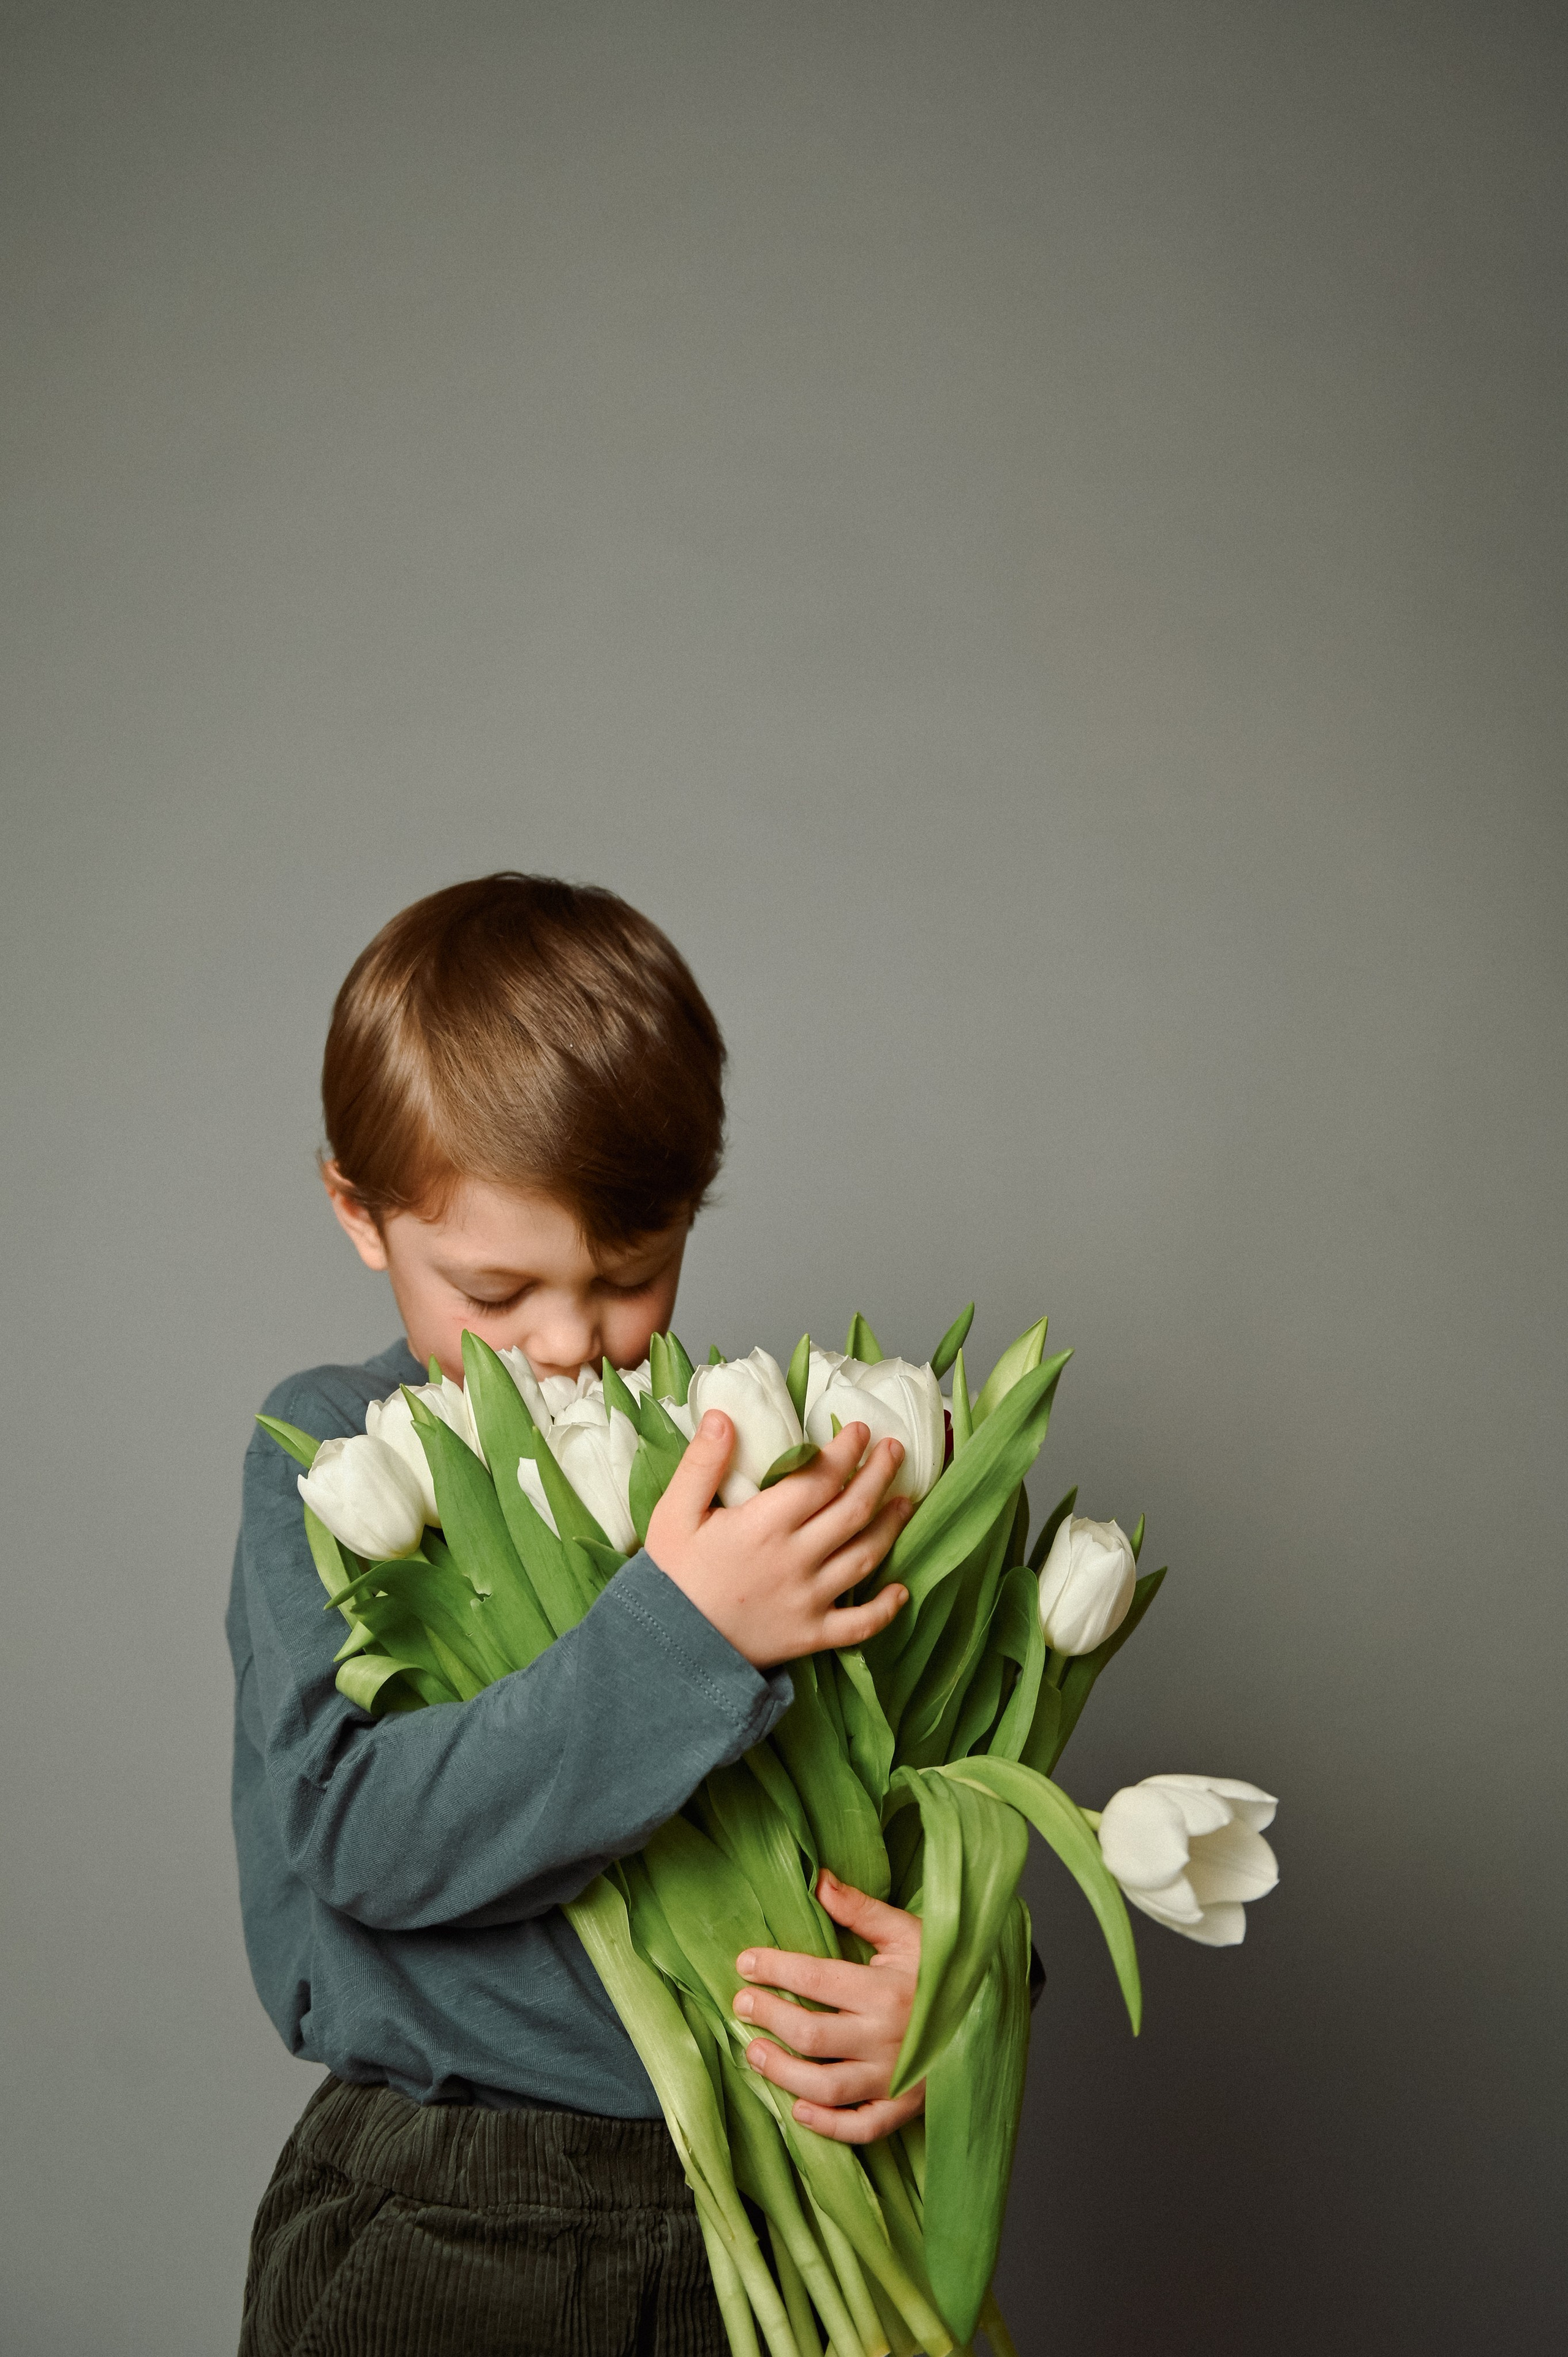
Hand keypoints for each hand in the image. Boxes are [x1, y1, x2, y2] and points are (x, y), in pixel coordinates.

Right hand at [646, 1413, 911, 1667]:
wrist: (665, 1649)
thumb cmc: (670, 1577)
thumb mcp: (673, 1513)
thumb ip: (701, 1464)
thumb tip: (722, 1416)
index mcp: (765, 1525)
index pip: (820, 1478)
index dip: (846, 1451)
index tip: (862, 1430)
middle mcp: (796, 1559)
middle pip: (853, 1510)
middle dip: (878, 1475)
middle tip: (895, 1451)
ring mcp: (808, 1600)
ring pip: (864, 1557)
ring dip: (890, 1527)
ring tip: (906, 1502)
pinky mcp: (809, 1635)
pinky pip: (859, 1625)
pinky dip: (884, 1609)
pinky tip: (901, 1591)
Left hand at [732, 1871, 924, 2143]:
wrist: (991, 2012)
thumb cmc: (942, 1969)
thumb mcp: (907, 1931)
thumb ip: (860, 1909)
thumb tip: (818, 1879)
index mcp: (887, 1988)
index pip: (815, 1978)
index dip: (773, 1969)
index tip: (745, 1963)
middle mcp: (888, 2037)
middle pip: (811, 2034)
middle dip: (768, 2017)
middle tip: (742, 2005)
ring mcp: (896, 2077)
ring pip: (826, 2086)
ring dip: (782, 2072)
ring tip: (753, 2053)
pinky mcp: (905, 2107)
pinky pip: (862, 2128)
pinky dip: (828, 2125)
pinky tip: (799, 2110)